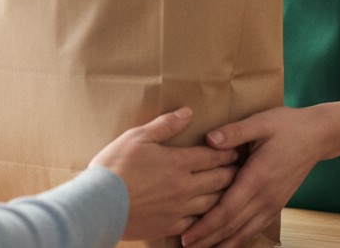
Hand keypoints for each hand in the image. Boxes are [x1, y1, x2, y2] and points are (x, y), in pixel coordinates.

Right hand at [91, 107, 239, 241]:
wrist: (98, 205)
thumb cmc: (116, 166)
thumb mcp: (138, 136)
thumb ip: (166, 125)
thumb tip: (188, 112)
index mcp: (178, 162)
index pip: (212, 156)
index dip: (227, 152)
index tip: (237, 149)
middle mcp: (184, 187)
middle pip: (218, 180)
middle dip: (232, 173)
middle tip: (241, 168)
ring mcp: (178, 209)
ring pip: (211, 203)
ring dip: (224, 195)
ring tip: (231, 190)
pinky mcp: (168, 226)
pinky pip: (196, 223)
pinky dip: (206, 217)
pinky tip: (208, 214)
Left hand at [180, 106, 325, 247]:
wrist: (317, 136)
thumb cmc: (288, 126)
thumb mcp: (260, 122)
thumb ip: (234, 132)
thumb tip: (209, 139)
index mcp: (258, 176)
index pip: (227, 209)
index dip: (206, 225)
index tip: (186, 235)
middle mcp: (266, 196)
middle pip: (232, 227)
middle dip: (208, 240)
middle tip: (186, 247)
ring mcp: (273, 203)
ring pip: (244, 232)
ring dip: (222, 244)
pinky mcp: (277, 205)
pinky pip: (255, 228)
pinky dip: (239, 239)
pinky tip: (227, 243)